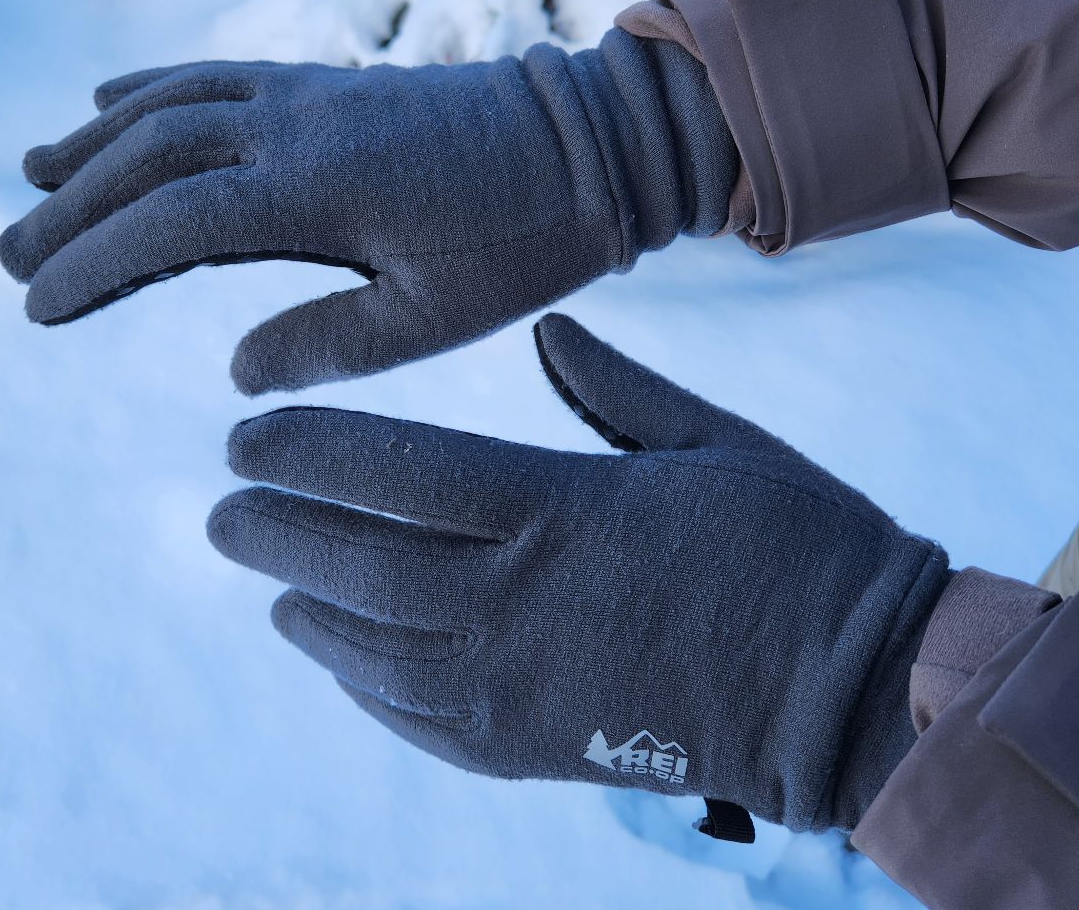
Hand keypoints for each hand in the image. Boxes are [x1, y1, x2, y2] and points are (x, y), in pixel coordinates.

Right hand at [0, 31, 736, 393]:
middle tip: (10, 258)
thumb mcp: (438, 318)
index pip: (171, 222)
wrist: (590, 144)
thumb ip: (332, 342)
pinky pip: (218, 74)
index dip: (96, 263)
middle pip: (150, 154)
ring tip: (33, 177)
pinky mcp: (327, 83)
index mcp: (319, 191)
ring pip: (173, 103)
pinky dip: (154, 87)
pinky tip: (111, 101)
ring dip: (97, 140)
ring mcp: (310, 94)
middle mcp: (298, 126)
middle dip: (73, 206)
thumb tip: (236, 372)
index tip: (37, 304)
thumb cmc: (523, 243)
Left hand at [207, 315, 951, 831]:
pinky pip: (416, 717)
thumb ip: (614, 385)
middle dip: (273, 530)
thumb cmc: (800, 544)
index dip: (305, 451)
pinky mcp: (532, 751)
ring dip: (304, 607)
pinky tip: (337, 655)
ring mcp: (520, 686)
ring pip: (369, 646)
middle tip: (223, 508)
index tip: (244, 438)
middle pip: (356, 561)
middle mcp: (521, 600)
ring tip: (266, 579)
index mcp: (562, 507)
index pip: (394, 470)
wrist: (855, 692)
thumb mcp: (713, 438)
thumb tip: (546, 328)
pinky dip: (361, 683)